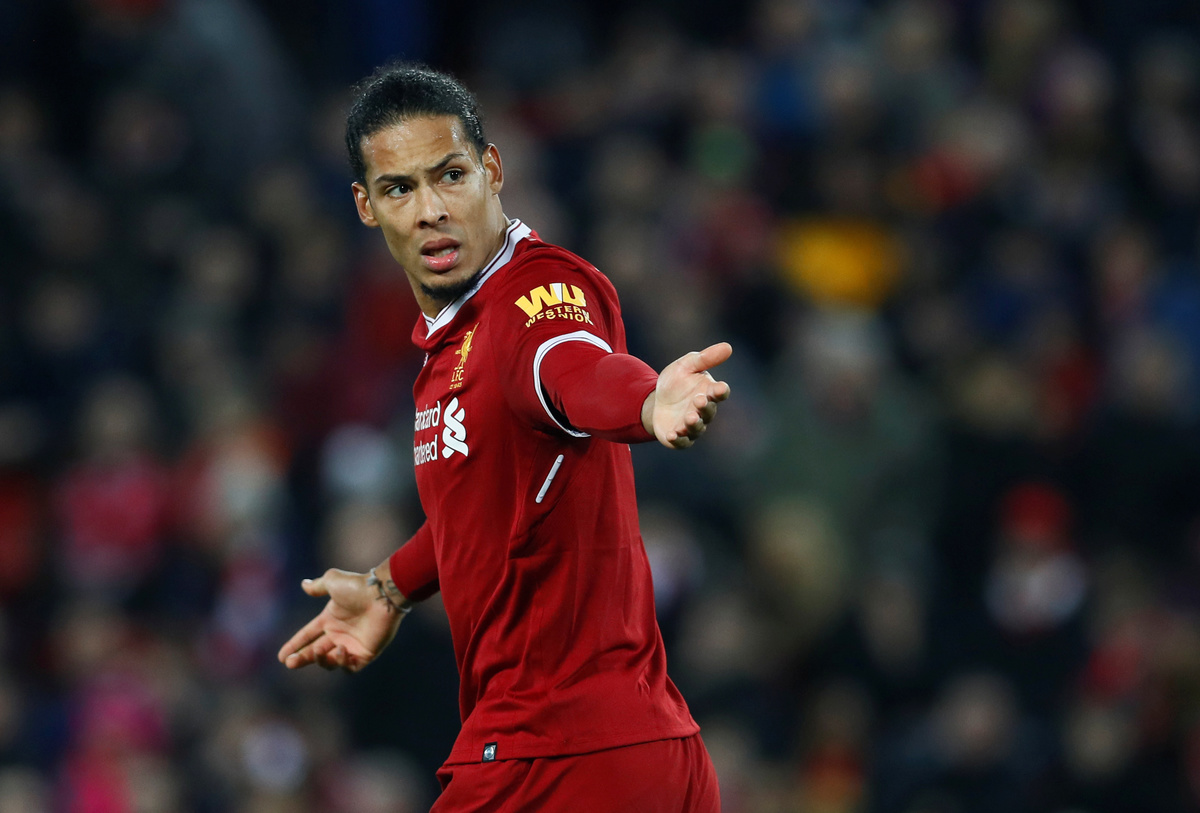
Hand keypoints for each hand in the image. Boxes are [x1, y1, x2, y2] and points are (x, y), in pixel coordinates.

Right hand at [277, 567, 404, 672]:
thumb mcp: (333, 581)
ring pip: (330, 662)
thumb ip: (318, 586)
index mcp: (330, 619)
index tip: (281, 657)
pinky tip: (340, 650)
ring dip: (321, 660)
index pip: (308, 635)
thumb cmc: (358, 587)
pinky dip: (342, 663)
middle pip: (315, 652)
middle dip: (301, 658)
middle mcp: (339, 634)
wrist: (382, 594)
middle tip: (290, 662)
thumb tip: (304, 585)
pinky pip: (350, 667)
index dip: (295, 645)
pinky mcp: (366, 654)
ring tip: (319, 652)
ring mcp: (352, 645)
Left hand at [644, 342, 731, 448]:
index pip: (720, 393)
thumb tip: (728, 347)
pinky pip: (682, 442)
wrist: (656, 400)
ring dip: (694, 423)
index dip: (721, 391)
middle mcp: (704, 411)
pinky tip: (672, 434)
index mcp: (709, 392)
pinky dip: (678, 439)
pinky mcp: (680, 438)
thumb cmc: (676, 382)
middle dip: (705, 406)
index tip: (720, 388)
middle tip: (699, 400)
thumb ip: (705, 358)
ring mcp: (693, 426)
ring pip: (697, 428)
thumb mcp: (686, 365)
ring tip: (690, 418)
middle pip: (709, 411)